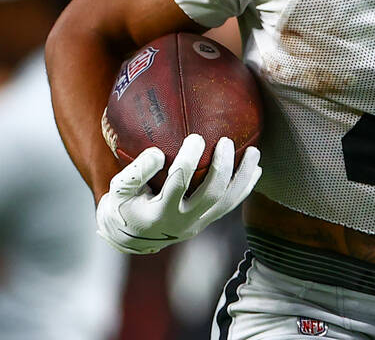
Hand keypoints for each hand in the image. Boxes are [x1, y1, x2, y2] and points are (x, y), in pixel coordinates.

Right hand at [96, 134, 260, 254]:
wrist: (130, 238)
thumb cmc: (122, 207)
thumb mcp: (118, 190)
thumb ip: (135, 172)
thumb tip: (159, 152)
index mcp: (159, 213)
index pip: (179, 184)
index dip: (189, 160)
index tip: (196, 137)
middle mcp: (183, 222)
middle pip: (212, 194)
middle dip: (223, 167)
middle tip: (226, 141)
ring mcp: (197, 224)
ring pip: (228, 202)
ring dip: (243, 176)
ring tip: (254, 152)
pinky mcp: (206, 223)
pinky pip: (231, 205)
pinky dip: (245, 187)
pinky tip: (255, 169)